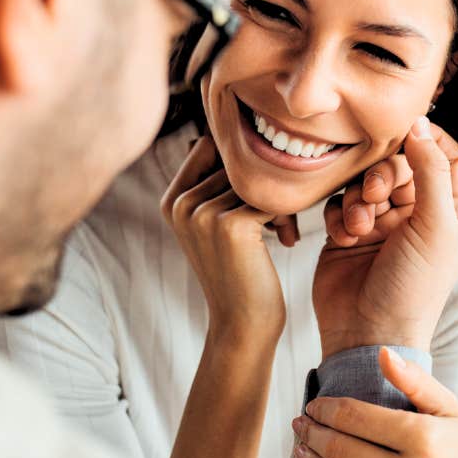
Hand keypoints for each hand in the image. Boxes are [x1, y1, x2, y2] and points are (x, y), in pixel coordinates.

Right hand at [161, 135, 284, 338]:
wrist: (242, 325)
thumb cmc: (239, 271)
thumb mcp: (218, 225)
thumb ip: (218, 183)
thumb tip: (226, 132)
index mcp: (171, 200)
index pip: (211, 145)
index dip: (244, 161)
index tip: (263, 189)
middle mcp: (181, 203)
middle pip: (236, 160)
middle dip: (265, 182)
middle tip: (281, 218)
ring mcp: (202, 213)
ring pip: (257, 178)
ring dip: (279, 199)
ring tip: (283, 231)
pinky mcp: (230, 225)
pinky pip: (272, 197)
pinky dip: (286, 214)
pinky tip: (286, 240)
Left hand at [294, 348, 457, 457]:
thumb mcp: (450, 412)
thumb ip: (416, 381)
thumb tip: (382, 353)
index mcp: (426, 438)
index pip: (355, 417)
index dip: (326, 409)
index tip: (313, 406)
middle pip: (342, 450)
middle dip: (313, 433)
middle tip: (301, 425)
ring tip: (303, 450)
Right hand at [313, 118, 457, 355]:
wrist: (367, 334)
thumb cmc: (413, 288)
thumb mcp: (435, 226)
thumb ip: (430, 170)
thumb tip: (420, 122)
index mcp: (450, 213)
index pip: (447, 156)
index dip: (428, 138)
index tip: (406, 129)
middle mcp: (418, 215)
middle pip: (401, 163)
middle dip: (384, 173)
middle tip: (377, 194)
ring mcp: (381, 223)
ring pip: (366, 181)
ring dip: (359, 198)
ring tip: (360, 227)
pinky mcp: (348, 233)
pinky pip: (340, 203)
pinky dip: (340, 216)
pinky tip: (344, 239)